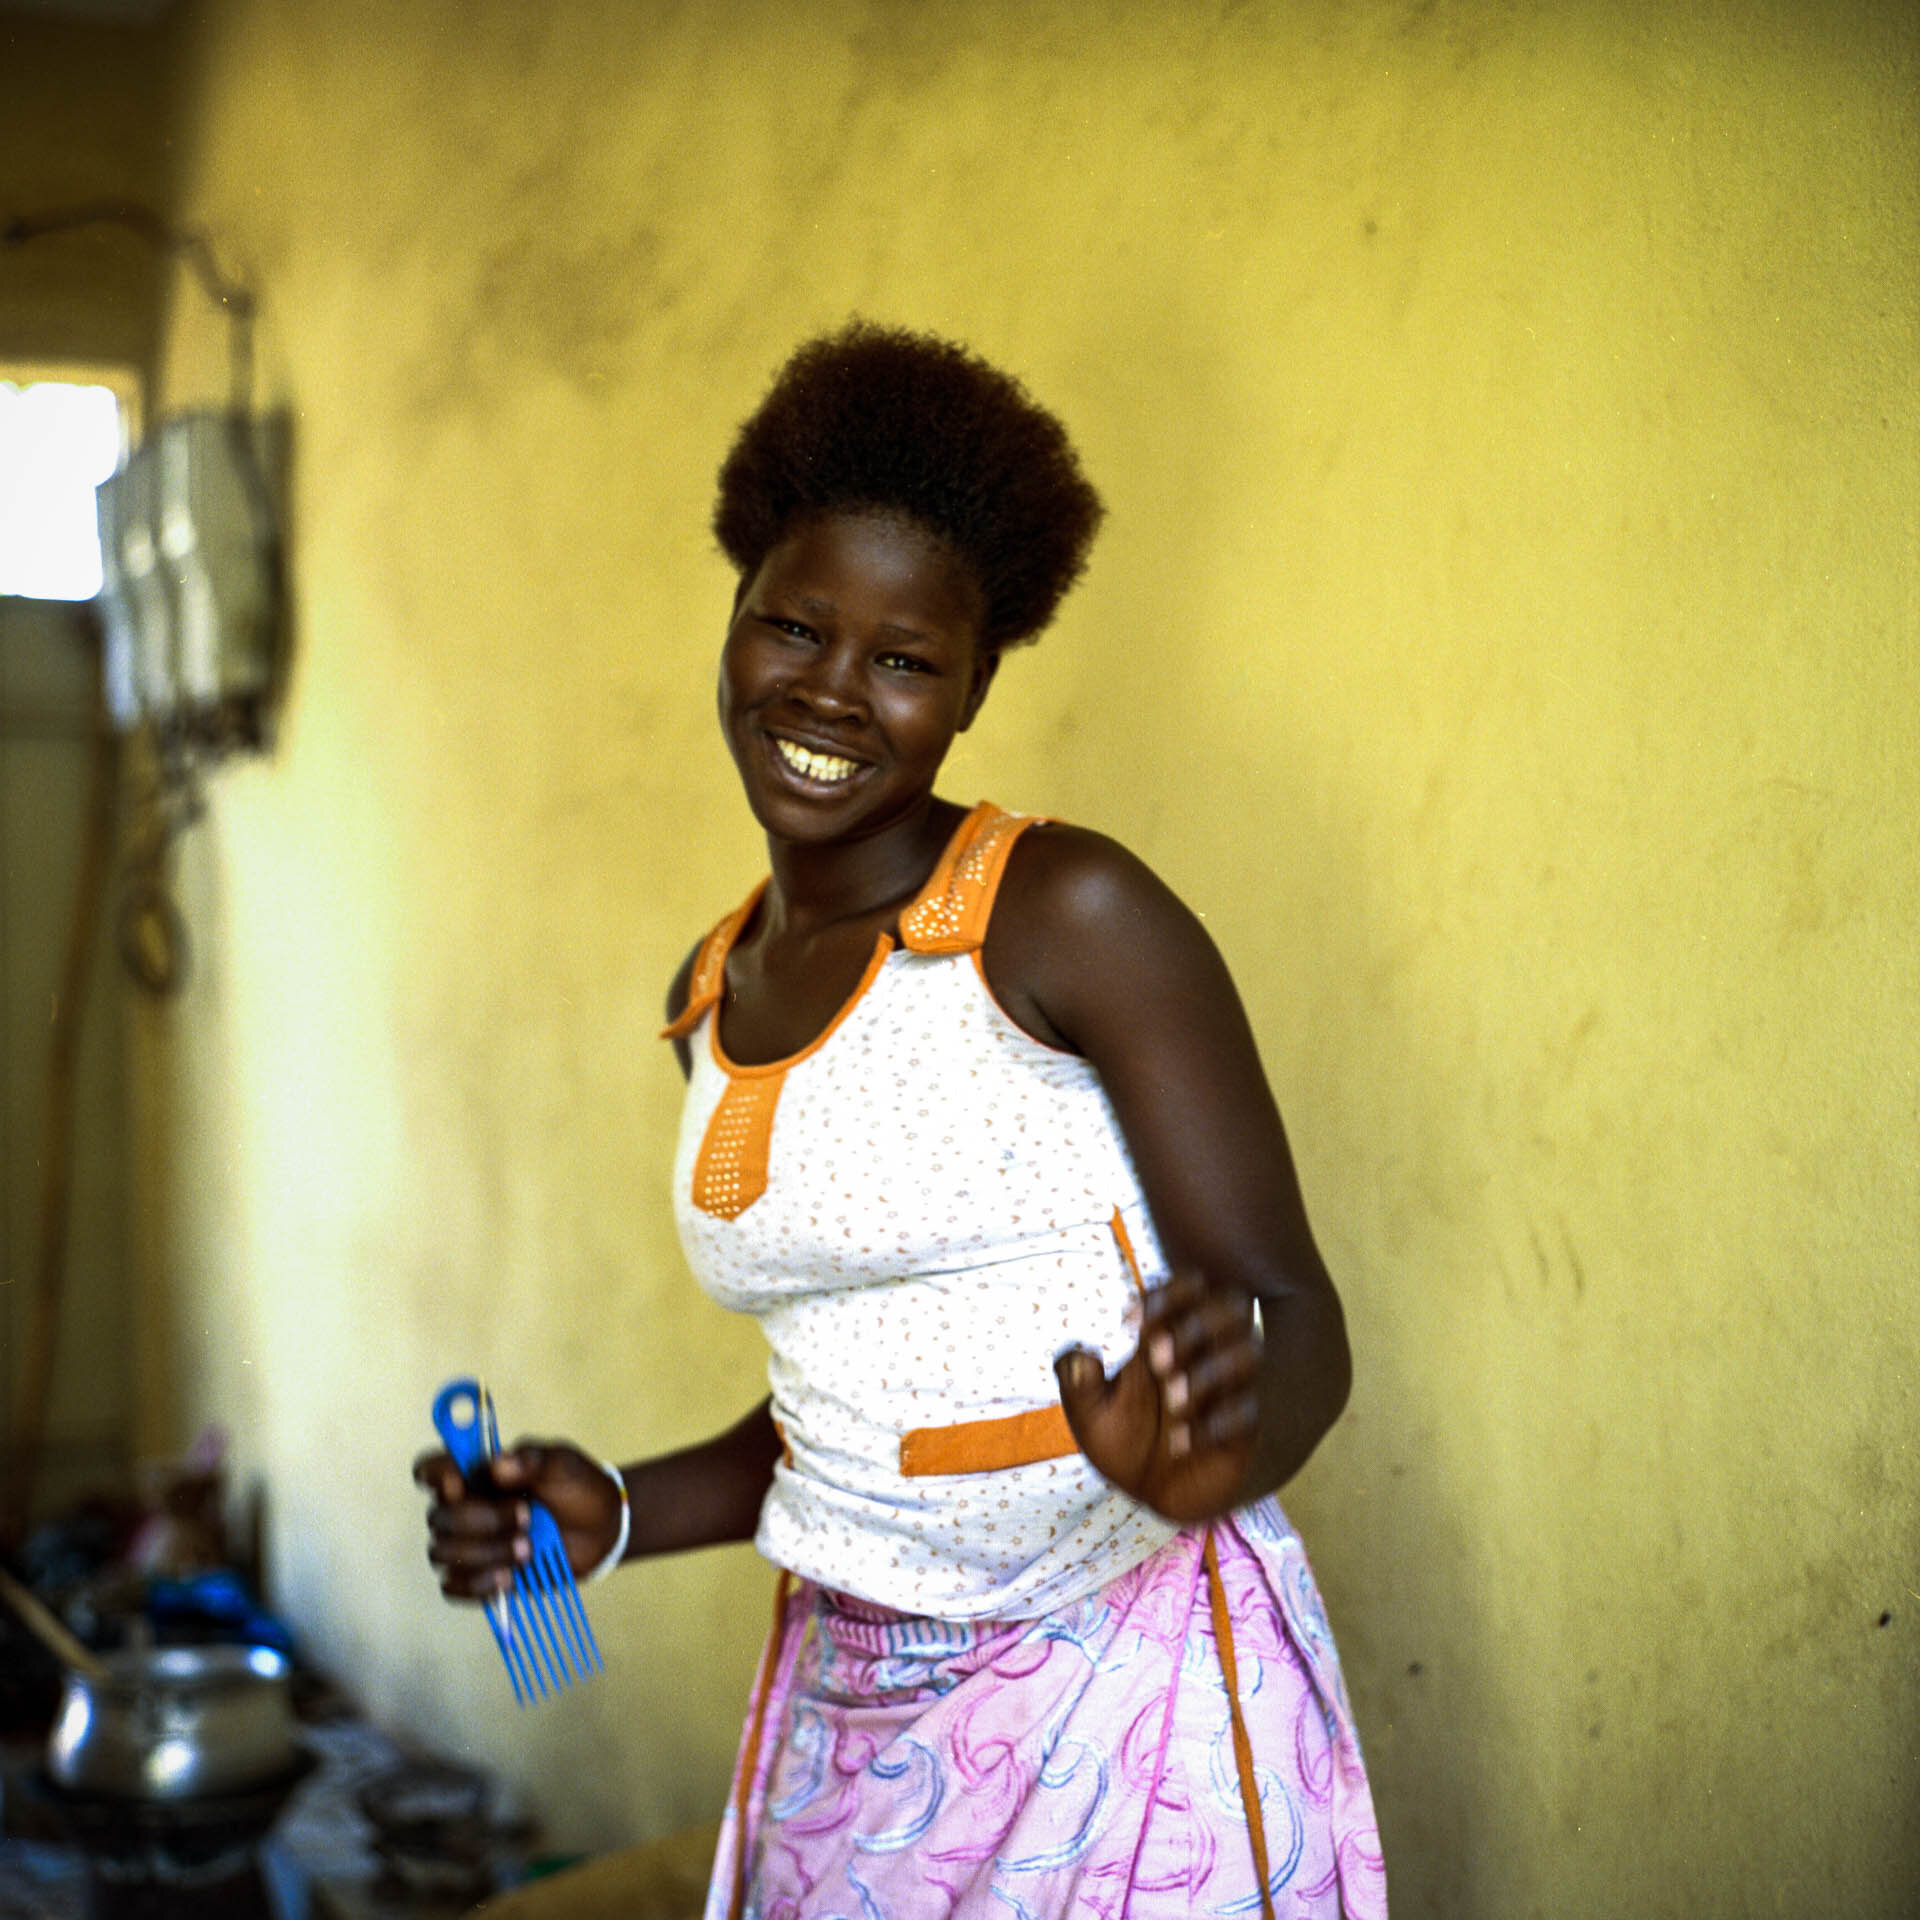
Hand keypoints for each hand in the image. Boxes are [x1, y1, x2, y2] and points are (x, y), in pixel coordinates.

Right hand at [413, 1441, 623, 1598]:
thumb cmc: (577, 1488)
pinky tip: (508, 1578)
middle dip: (483, 1520)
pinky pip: (453, 1587)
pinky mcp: (479, 1577)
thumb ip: (532, 1459)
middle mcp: (465, 1507)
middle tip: (527, 1518)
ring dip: (485, 1553)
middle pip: (439, 1517)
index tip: (458, 1483)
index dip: (434, 1475)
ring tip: (528, 1550)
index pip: (432, 1469)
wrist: (602, 1529)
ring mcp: (469, 1544)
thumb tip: (497, 1465)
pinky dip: (478, 1585)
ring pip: (442, 1553)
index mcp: (477, 1473)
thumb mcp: (563, 1464)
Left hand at [1054, 1271, 1260, 1524]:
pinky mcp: (1244, 1430)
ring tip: (1174, 1401)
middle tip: (1156, 1358)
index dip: (1167, 1294)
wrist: (1155, 1494)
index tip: (1129, 1322)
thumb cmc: (1124, 1439)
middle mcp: (1208, 1353)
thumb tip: (1079, 1355)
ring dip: (1209, 1374)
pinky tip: (1182, 1442)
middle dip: (1195, 1325)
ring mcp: (1231, 1389)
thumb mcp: (1089, 1415)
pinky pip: (1248, 1412)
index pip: (1190, 1286)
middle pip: (1233, 1306)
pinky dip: (1216, 1424)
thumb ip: (1077, 1382)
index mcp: (1171, 1334)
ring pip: (1248, 1354)